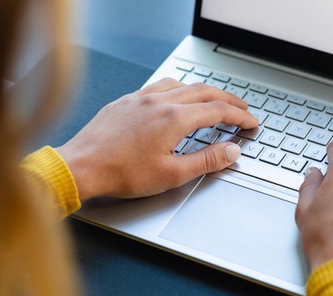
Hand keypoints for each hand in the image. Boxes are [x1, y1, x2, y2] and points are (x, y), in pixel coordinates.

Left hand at [56, 78, 258, 200]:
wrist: (82, 166)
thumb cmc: (121, 173)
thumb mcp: (172, 174)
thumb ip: (206, 160)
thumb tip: (231, 151)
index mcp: (174, 118)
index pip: (218, 111)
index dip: (240, 116)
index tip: (251, 122)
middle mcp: (160, 102)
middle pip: (205, 92)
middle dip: (228, 99)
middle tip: (242, 108)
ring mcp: (142, 98)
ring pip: (183, 84)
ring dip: (204, 91)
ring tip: (214, 100)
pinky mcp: (128, 100)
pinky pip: (160, 85)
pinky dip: (179, 88)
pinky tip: (176, 96)